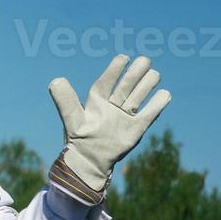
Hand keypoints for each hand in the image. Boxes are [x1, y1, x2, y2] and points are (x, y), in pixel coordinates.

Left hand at [47, 54, 170, 205]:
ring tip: (153, 74)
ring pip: (139, 95)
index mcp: (96, 102)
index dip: (115, 69)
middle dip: (135, 73)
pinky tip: (164, 94)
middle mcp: (112, 105)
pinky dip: (158, 105)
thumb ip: (65, 101)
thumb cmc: (78, 140)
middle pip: (126, 85)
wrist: (89, 161)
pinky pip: (149, 114)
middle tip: (144, 60)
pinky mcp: (136, 128)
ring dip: (147, 84)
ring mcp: (125, 116)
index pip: (106, 82)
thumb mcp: (71, 119)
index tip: (123, 58)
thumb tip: (55, 81)